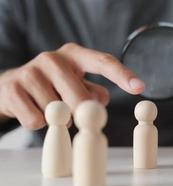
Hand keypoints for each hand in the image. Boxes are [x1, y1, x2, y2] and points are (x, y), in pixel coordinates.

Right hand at [0, 43, 144, 128]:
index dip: (123, 75)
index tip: (140, 88)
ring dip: (58, 119)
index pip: (103, 62)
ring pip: (57, 112)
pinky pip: (36, 121)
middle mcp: (52, 58)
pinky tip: (34, 111)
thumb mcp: (77, 84)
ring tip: (48, 107)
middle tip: (77, 117)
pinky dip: (39, 124)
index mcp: (74, 55)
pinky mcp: (13, 89)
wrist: (12, 89)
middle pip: (81, 96)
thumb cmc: (53, 87)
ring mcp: (30, 71)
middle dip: (83, 114)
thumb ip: (93, 92)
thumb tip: (102, 101)